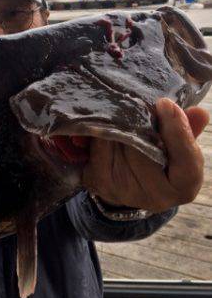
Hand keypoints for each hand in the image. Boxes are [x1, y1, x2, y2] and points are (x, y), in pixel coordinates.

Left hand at [82, 98, 209, 212]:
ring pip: (118, 144)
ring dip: (117, 123)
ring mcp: (124, 191)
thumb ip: (188, 131)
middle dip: (140, 121)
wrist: (129, 186)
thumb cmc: (161, 161)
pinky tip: (102, 122)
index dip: (177, 131)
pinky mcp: (98, 182)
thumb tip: (200, 113)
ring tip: (119, 108)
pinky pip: (96, 148)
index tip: (166, 104)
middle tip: (136, 101)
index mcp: (184, 186)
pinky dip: (99, 132)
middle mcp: (155, 196)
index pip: (187, 160)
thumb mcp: (179, 148)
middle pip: (146, 149)